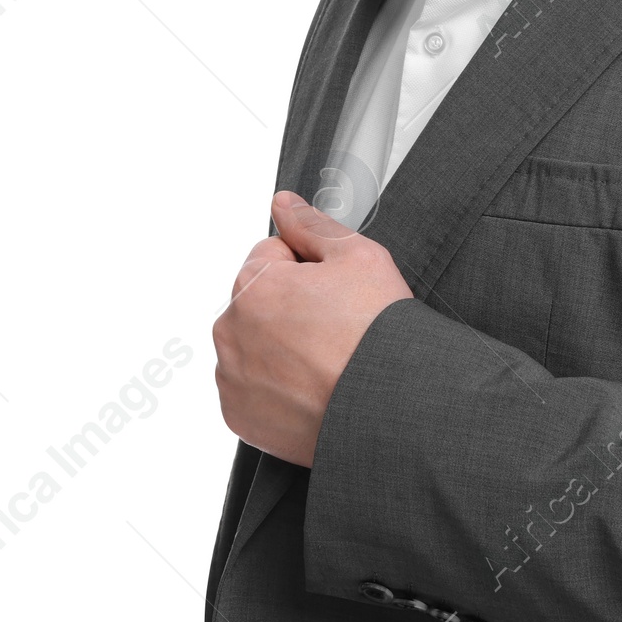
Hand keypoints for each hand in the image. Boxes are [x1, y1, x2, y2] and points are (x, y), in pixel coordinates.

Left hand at [212, 189, 413, 466]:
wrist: (390, 408)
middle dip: (292, 308)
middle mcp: (231, 332)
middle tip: (336, 328)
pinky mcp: (240, 418)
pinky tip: (314, 388)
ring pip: (256, 345)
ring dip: (282, 348)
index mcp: (254, 286)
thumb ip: (312, 224)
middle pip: (261, 301)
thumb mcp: (358, 256)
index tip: (335, 292)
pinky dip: (278, 388)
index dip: (310, 268)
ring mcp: (232, 379)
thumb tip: (284, 203)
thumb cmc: (377, 335)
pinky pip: (254, 389)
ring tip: (328, 362)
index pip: (272, 254)